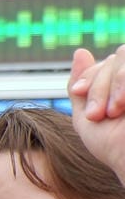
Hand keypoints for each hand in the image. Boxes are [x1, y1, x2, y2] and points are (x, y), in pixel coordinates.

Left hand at [69, 46, 124, 171]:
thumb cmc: (114, 147)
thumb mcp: (87, 117)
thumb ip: (81, 87)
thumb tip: (80, 51)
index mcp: (123, 84)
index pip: (105, 63)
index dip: (89, 74)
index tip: (78, 91)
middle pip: (117, 57)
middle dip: (100, 85)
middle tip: (98, 114)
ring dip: (114, 84)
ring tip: (113, 112)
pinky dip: (124, 84)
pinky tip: (124, 106)